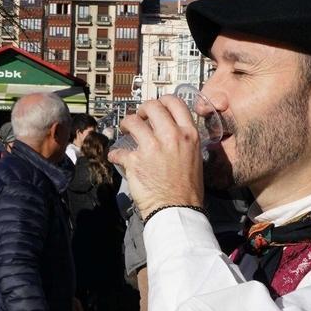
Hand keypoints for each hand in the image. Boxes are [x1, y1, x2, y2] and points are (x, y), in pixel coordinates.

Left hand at [108, 96, 203, 215]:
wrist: (177, 210)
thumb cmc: (188, 189)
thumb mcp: (195, 157)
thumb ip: (183, 140)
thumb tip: (171, 132)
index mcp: (188, 134)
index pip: (174, 103)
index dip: (162, 101)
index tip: (155, 107)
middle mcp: (171, 137)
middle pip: (151, 106)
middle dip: (141, 110)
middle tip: (139, 118)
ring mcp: (151, 147)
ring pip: (132, 121)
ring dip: (126, 124)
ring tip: (126, 132)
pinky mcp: (135, 161)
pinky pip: (119, 150)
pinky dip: (116, 154)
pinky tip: (118, 158)